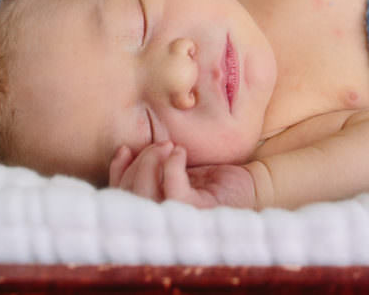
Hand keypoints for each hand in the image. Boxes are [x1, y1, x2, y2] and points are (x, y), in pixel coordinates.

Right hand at [109, 142, 256, 208]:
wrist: (251, 185)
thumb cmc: (213, 181)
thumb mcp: (176, 172)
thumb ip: (150, 168)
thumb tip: (124, 151)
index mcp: (155, 216)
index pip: (120, 200)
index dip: (117, 173)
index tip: (124, 149)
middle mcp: (163, 224)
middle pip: (128, 196)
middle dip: (139, 164)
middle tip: (161, 144)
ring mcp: (179, 221)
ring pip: (144, 194)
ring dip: (151, 161)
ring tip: (170, 146)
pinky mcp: (197, 212)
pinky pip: (173, 189)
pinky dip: (172, 166)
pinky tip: (180, 152)